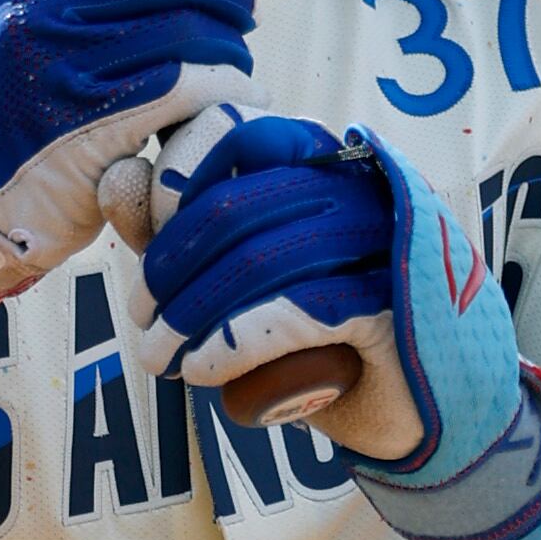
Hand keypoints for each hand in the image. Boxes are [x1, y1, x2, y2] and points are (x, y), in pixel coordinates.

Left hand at [132, 108, 520, 475]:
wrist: (422, 409)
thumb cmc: (330, 338)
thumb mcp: (246, 280)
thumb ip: (182, 229)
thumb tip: (118, 181)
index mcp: (327, 164)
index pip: (241, 130)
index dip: (181, 174)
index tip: (151, 235)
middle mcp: (362, 189)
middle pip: (237, 206)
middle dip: (170, 267)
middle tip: (143, 320)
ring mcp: (388, 244)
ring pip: (262, 260)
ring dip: (192, 315)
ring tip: (161, 359)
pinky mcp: (398, 308)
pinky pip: (299, 310)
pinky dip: (235, 342)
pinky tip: (203, 369)